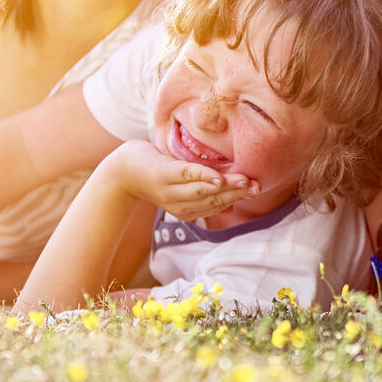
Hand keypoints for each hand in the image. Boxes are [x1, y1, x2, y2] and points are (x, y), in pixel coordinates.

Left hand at [106, 141, 257, 220]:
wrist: (124, 170)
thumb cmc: (159, 173)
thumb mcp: (184, 186)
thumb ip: (206, 191)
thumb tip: (233, 197)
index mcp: (189, 211)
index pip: (219, 204)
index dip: (238, 197)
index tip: (257, 189)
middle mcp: (181, 206)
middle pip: (215, 199)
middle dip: (237, 193)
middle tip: (257, 185)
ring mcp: (171, 191)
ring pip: (204, 190)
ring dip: (226, 186)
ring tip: (244, 181)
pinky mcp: (163, 174)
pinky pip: (186, 176)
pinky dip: (203, 177)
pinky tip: (217, 178)